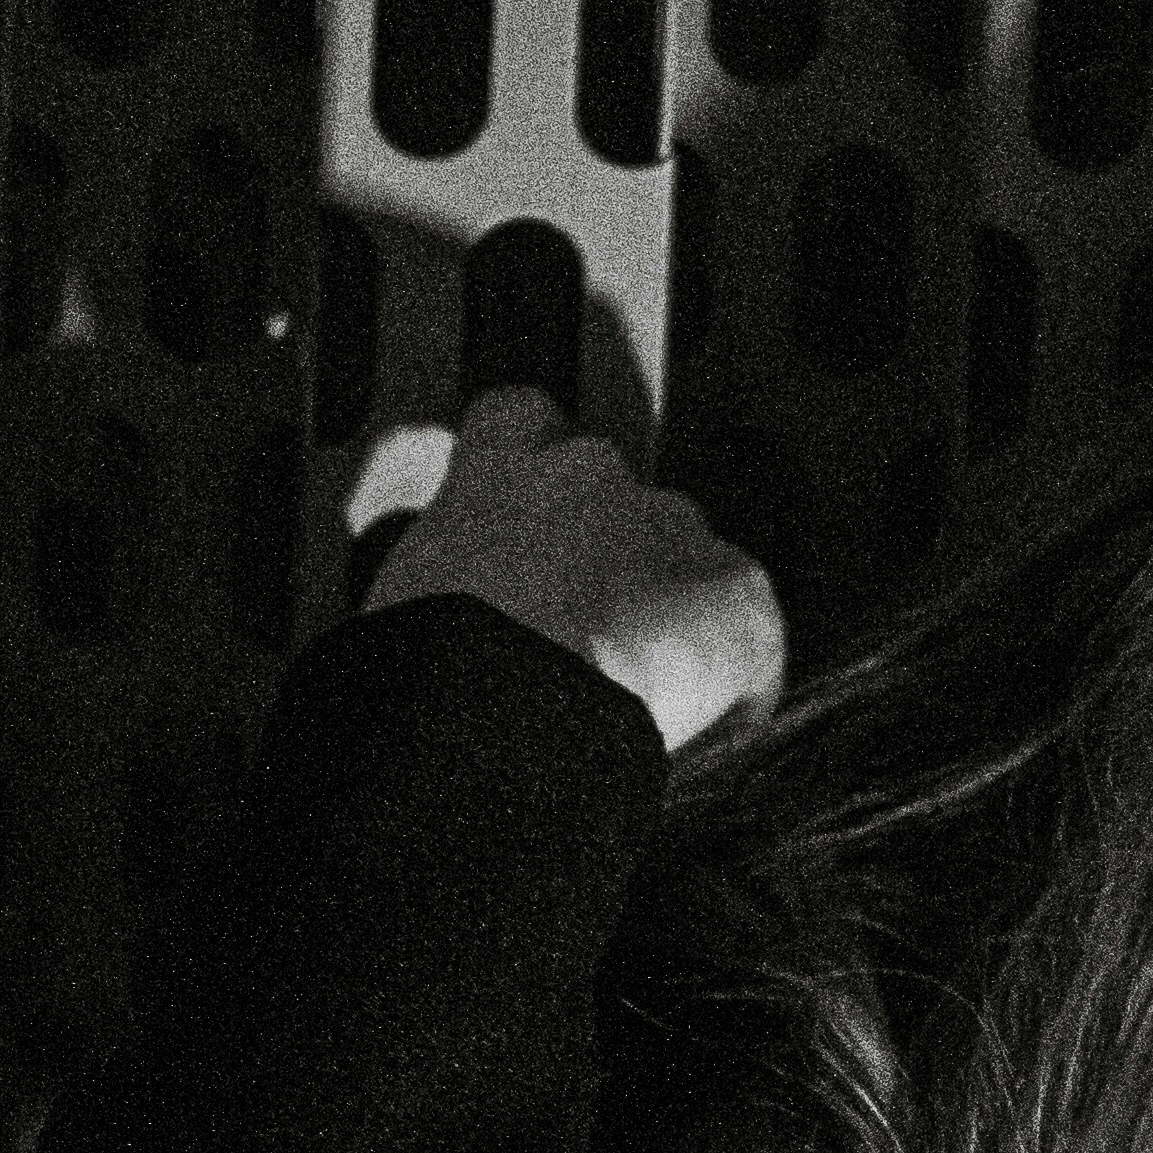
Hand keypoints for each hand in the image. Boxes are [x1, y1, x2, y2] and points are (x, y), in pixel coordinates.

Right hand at [367, 388, 787, 754]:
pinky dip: (731, 681)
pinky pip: (746, 635)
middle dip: (607, 566)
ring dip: (667, 620)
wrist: (499, 718)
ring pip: (687, 564)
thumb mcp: (406, 600)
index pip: (522, 422)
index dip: (533, 479)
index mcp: (498, 466)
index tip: (530, 533)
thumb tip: (459, 620)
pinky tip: (696, 730)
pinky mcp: (735, 591)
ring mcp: (670, 525)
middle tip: (580, 648)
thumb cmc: (428, 674)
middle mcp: (593, 473)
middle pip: (617, 504)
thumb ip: (450, 577)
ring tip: (634, 700)